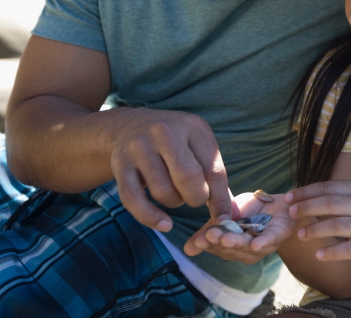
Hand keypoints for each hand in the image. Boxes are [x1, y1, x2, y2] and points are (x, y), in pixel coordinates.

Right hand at [109, 109, 230, 232]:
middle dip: (196, 198)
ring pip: (163, 191)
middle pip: (188, 178)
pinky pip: (134, 199)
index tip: (223, 219)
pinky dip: (150, 217)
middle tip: (195, 198)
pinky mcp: (121, 164)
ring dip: (174, 202)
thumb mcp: (197, 145)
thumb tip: (229, 214)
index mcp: (192, 126)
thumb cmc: (174, 141)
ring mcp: (140, 147)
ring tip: (175, 192)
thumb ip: (214, 175)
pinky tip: (164, 224)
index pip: (213, 169)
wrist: (128, 126)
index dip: (220, 199)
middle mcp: (165, 132)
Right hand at [184, 191, 297, 262]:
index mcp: (233, 247)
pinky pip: (270, 241)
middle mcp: (247, 251)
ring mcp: (263, 245)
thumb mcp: (225, 216)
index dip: (208, 245)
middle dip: (220, 242)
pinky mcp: (279, 235)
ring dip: (237, 243)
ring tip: (225, 238)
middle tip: (209, 235)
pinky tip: (254, 244)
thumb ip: (209, 230)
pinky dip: (262, 243)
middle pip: (232, 249)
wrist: (278, 201)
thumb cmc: (250, 210)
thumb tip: (187, 250)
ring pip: (248, 246)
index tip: (198, 241)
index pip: (218, 248)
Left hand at [286, 180, 350, 264]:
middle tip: (290, 213)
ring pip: (339, 226)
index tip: (288, 198)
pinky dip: (332, 252)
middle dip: (308, 207)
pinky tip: (318, 254)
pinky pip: (349, 249)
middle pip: (332, 204)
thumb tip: (299, 197)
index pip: (329, 187)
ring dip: (316, 230)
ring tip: (300, 235)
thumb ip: (334, 197)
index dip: (307, 192)